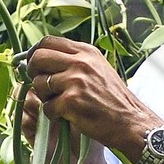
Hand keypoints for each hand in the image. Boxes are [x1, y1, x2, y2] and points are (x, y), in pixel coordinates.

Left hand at [22, 37, 149, 163]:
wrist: (130, 122)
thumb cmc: (113, 99)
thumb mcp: (98, 68)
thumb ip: (75, 60)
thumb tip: (44, 57)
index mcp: (86, 52)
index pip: (48, 41)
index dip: (35, 53)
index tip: (35, 65)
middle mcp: (80, 62)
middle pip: (38, 58)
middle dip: (33, 72)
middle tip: (41, 85)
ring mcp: (75, 81)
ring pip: (39, 84)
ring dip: (44, 97)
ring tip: (59, 104)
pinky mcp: (71, 102)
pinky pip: (46, 107)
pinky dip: (53, 115)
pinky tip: (67, 116)